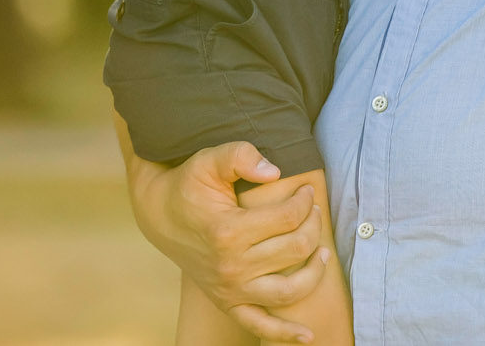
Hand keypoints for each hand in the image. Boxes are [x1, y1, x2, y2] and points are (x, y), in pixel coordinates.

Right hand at [126, 138, 329, 341]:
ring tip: (322, 252)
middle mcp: (230, 266)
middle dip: (313, 225)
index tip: (306, 190)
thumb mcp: (210, 160)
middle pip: (294, 249)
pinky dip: (285, 333)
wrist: (161, 216)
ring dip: (314, 272)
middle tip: (313, 210)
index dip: (305, 201)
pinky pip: (260, 326)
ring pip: (288, 290)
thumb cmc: (190, 185)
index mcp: (228, 232)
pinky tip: (308, 336)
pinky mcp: (228, 303)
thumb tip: (275, 172)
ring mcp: (230, 289)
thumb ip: (241, 156)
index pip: (288, 218)